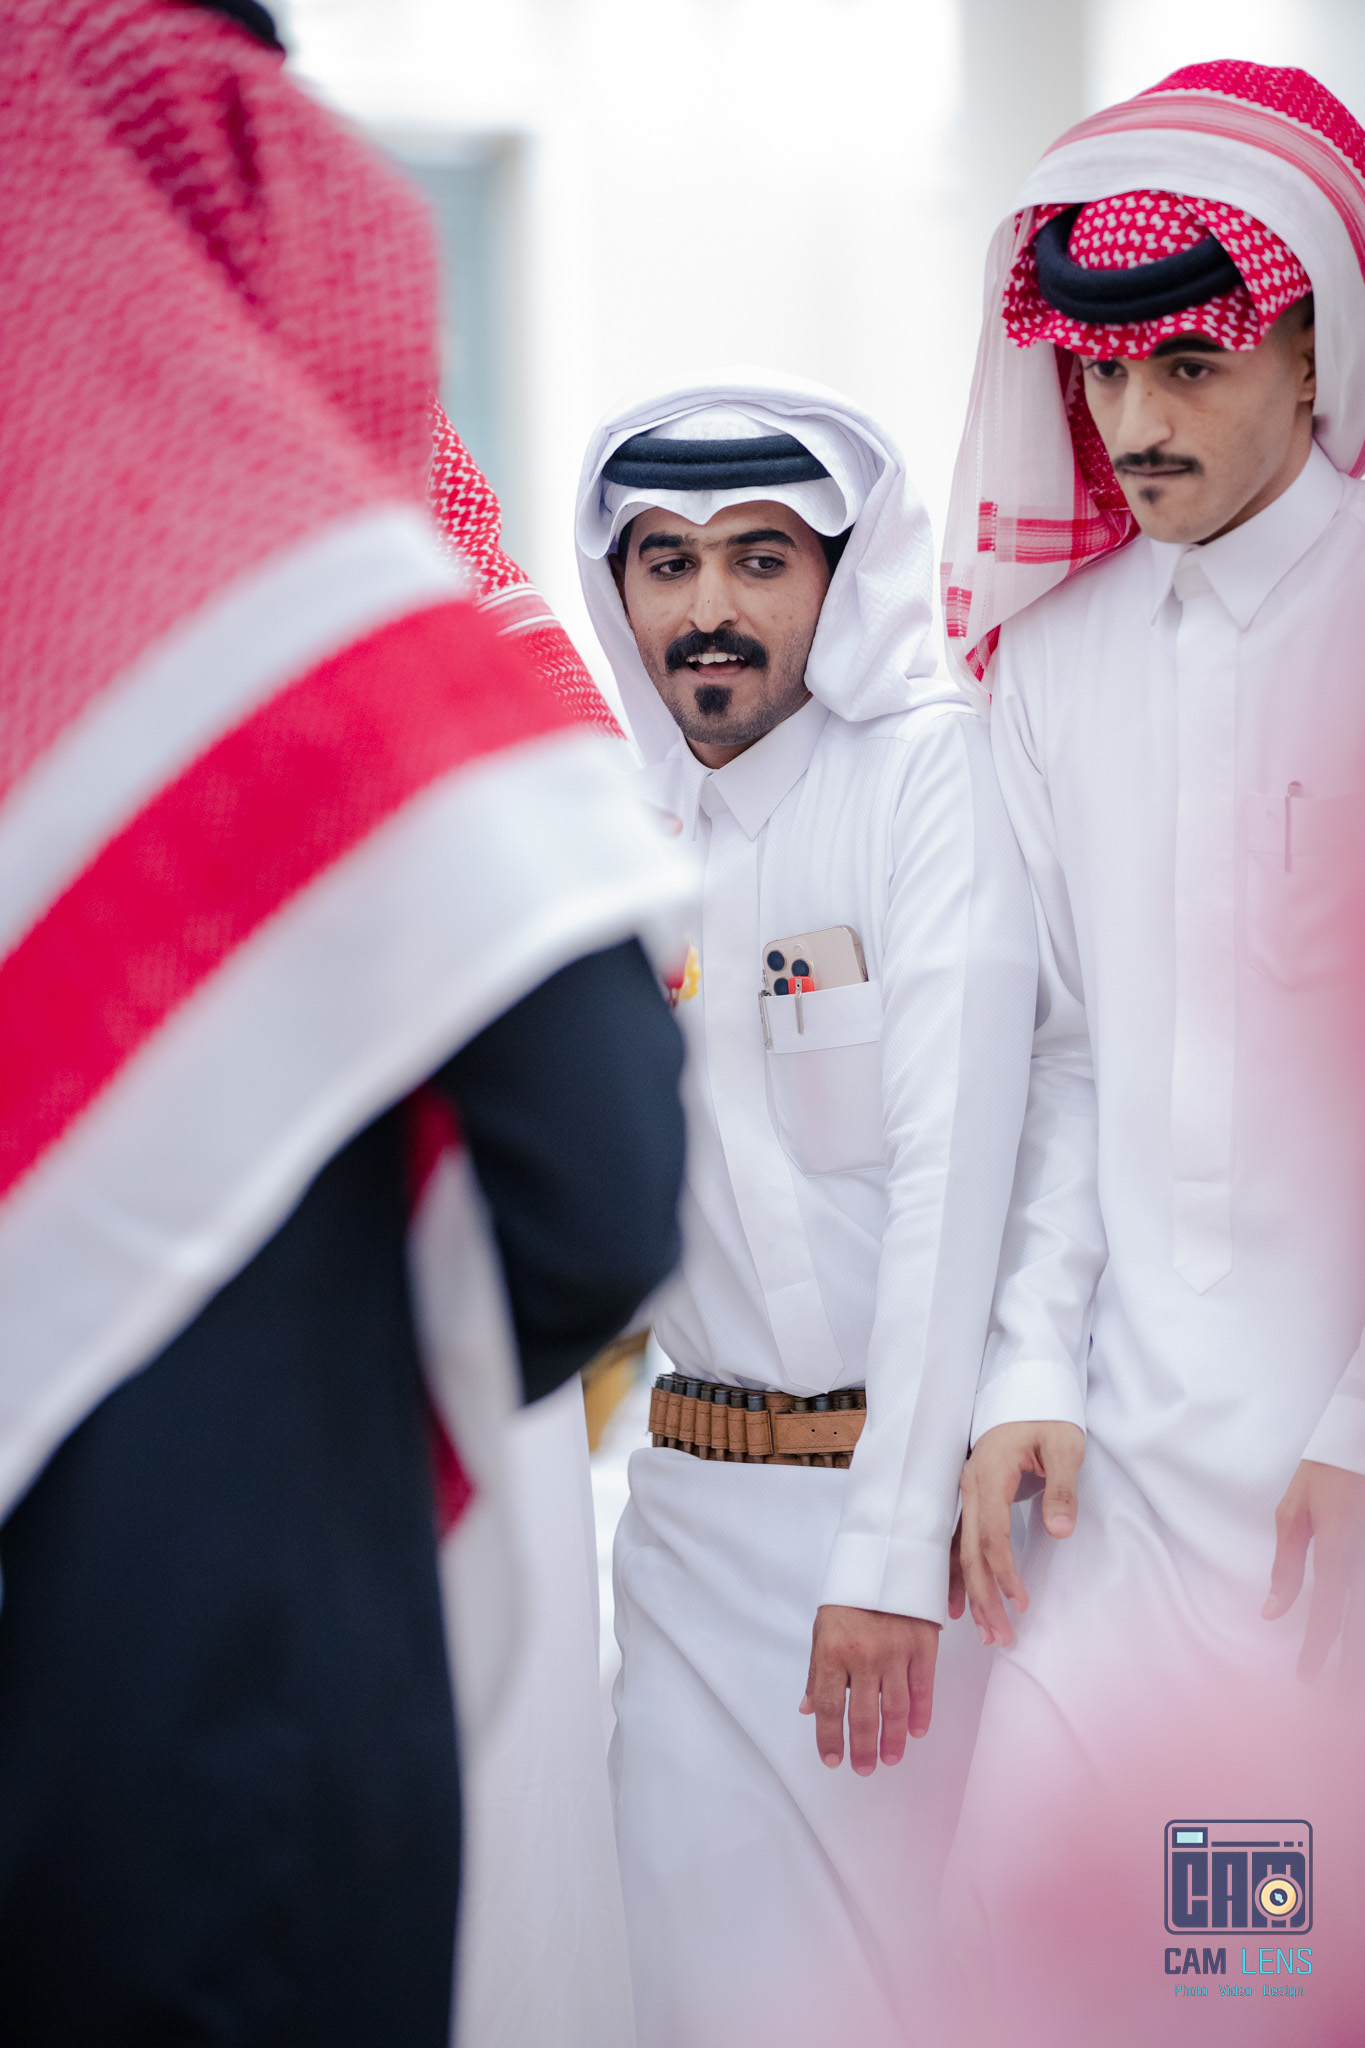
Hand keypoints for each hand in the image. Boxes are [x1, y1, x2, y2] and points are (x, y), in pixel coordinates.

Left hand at [799, 1605, 939, 1773]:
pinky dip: (920, 1714)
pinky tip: (915, 1732)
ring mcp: (896, 1653)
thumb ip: (817, 1672)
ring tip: (889, 1759)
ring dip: (891, 1740)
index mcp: (832, 1651)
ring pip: (895, 1709)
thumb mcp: (823, 1629)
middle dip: (861, 1748)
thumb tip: (808, 1710)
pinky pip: (923, 1689)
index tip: (832, 1760)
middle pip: (862, 1715)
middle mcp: (864, 1656)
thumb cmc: (848, 1597)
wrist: (887, 1558)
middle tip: (863, 1769)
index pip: (828, 1706)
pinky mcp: (923, 1646)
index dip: (829, 1737)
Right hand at [958, 1420, 1084, 1648]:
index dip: (1004, 1573)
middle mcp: (970, 1487)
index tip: (1021, 1603)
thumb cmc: (1047, 1416)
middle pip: (971, 1551)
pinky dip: (960, 1574)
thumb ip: (1062, 1489)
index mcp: (990, 1474)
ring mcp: (967, 1492)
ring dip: (971, 1592)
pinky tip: (961, 1603)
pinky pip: (960, 1542)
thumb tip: (1061, 1532)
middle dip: (983, 1597)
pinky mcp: (973, 1498)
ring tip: (984, 1632)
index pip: (991, 1535)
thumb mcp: (1065, 1446)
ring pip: (962, 1550)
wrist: (1028, 1387)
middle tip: (999, 1636)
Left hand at [1263, 1459, 1364, 1688]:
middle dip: (1350, 1669)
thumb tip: (1272, 1611)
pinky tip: (1353, 1644)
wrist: (1358, 1439)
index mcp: (1337, 1550)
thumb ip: (1287, 1565)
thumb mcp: (1294, 1512)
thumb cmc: (1324, 1473)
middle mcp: (1363, 1559)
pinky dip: (1362, 1622)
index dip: (1317, 1650)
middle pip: (1360, 1627)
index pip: (1327, 1614)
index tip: (1307, 1678)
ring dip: (1358, 1654)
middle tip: (1339, 1702)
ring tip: (1349, 1687)